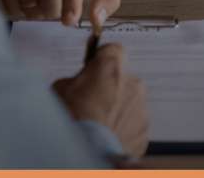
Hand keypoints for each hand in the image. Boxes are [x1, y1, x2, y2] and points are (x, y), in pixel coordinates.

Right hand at [0, 0, 120, 26]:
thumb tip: (97, 21)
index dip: (70, 5)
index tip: (69, 20)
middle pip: (48, 3)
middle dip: (55, 11)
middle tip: (58, 3)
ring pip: (28, 6)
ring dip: (37, 12)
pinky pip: (9, 4)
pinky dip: (19, 11)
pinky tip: (28, 0)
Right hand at [54, 43, 148, 159]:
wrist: (87, 154)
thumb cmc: (71, 119)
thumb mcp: (60, 90)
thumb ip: (75, 80)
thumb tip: (77, 84)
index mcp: (112, 67)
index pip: (113, 49)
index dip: (102, 58)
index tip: (93, 67)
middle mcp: (132, 82)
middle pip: (122, 78)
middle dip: (109, 86)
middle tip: (90, 102)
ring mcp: (141, 107)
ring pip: (128, 101)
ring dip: (116, 108)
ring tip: (97, 125)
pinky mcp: (143, 130)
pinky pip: (132, 123)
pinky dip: (121, 128)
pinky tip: (105, 137)